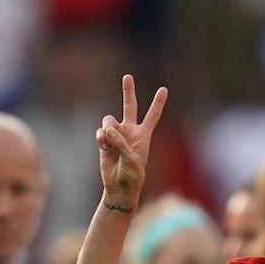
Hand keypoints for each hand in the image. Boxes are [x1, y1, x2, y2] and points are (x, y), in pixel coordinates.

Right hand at [97, 74, 167, 203]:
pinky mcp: (104, 140)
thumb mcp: (133, 159)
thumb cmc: (132, 175)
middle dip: (128, 91)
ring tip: (109, 142)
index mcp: (143, 135)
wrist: (119, 186)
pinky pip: (100, 131)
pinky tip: (104, 147)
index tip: (164, 89)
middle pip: (130, 106)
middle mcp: (130, 131)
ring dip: (108, 128)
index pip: (152, 116)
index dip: (158, 103)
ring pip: (109, 120)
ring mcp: (116, 134)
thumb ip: (121, 142)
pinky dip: (101, 138)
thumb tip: (108, 130)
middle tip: (128, 76)